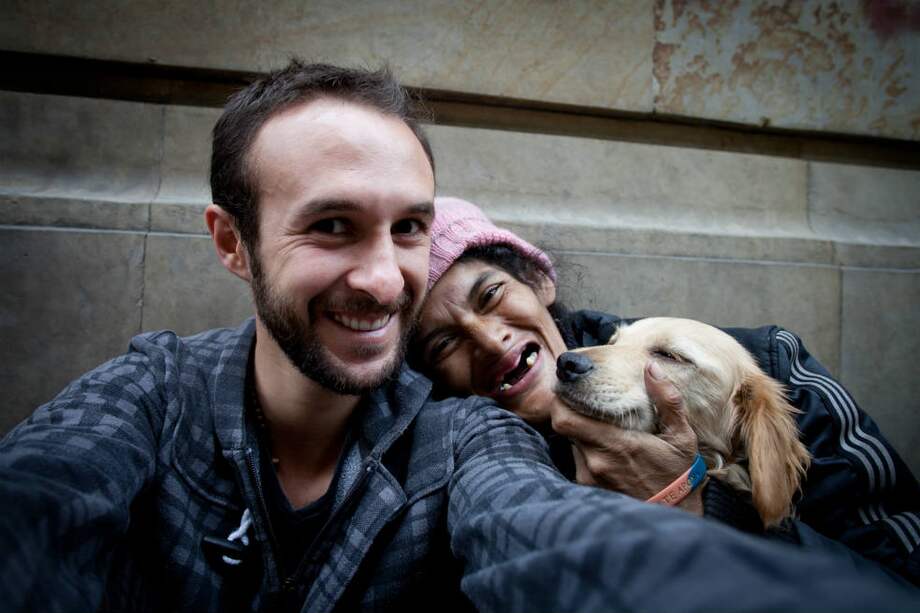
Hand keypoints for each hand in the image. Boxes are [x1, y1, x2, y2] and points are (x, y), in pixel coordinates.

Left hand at [550, 360, 702, 514]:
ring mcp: (590, 478)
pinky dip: (586, 452)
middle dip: (567, 411)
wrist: (673, 515)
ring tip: (600, 427)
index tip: (568, 389)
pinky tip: (606, 451)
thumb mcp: (681, 436)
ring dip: (580, 433)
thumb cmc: (677, 473)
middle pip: (563, 428)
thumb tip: (651, 367)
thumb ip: (667, 399)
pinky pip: (578, 461)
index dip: (560, 401)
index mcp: (616, 445)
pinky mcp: (588, 489)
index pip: (565, 419)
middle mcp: (596, 462)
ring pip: (570, 444)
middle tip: (580, 401)